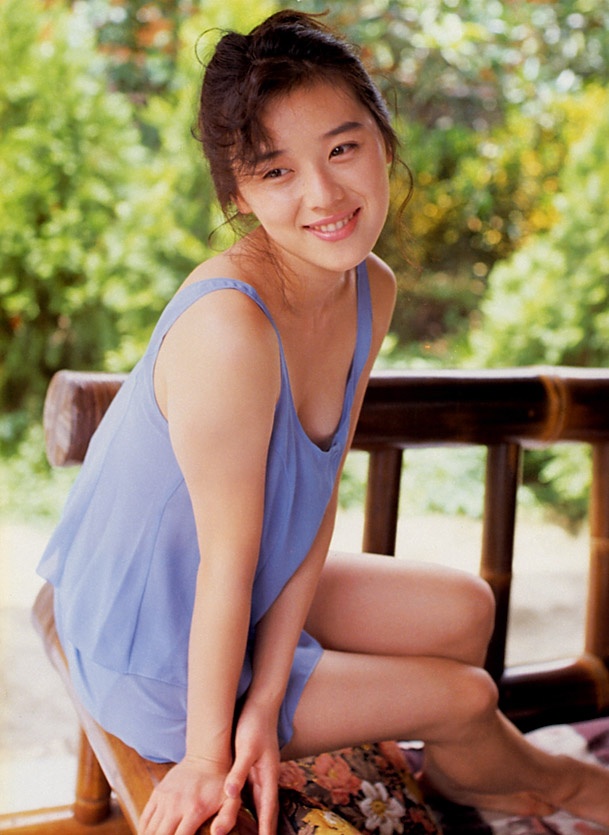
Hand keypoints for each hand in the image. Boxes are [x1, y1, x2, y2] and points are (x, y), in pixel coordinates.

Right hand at [138, 755, 239, 834]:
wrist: (205, 756)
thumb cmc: (221, 782)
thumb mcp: (231, 799)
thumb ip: (227, 819)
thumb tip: (216, 834)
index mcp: (194, 810)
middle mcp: (176, 805)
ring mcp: (164, 798)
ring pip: (150, 830)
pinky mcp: (157, 793)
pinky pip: (145, 818)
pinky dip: (144, 831)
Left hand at [223, 701, 280, 834]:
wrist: (260, 703)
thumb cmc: (254, 724)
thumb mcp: (246, 747)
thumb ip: (239, 771)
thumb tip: (230, 794)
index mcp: (268, 775)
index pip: (268, 809)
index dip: (267, 827)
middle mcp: (265, 777)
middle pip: (265, 809)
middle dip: (264, 828)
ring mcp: (259, 771)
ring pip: (256, 801)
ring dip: (256, 818)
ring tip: (253, 834)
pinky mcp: (250, 765)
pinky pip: (248, 790)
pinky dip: (246, 804)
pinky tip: (239, 809)